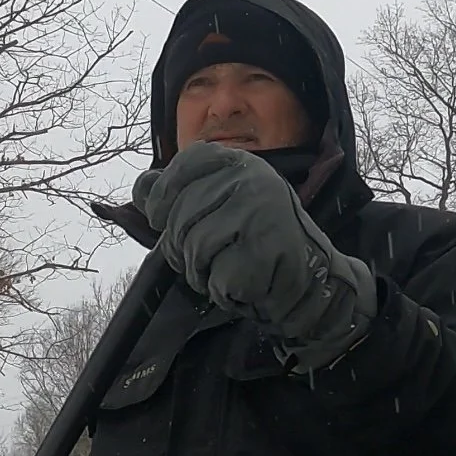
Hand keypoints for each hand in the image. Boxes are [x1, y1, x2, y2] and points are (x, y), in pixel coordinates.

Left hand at [133, 141, 376, 371]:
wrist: (314, 281)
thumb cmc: (260, 245)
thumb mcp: (223, 207)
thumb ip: (181, 197)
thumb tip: (141, 189)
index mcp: (241, 163)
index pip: (184, 165)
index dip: (163, 196)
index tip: (161, 217)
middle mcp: (252, 180)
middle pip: (180, 217)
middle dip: (183, 249)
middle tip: (213, 258)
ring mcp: (260, 212)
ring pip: (193, 249)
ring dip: (203, 273)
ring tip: (231, 269)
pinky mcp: (265, 249)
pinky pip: (216, 278)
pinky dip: (225, 291)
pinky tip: (247, 284)